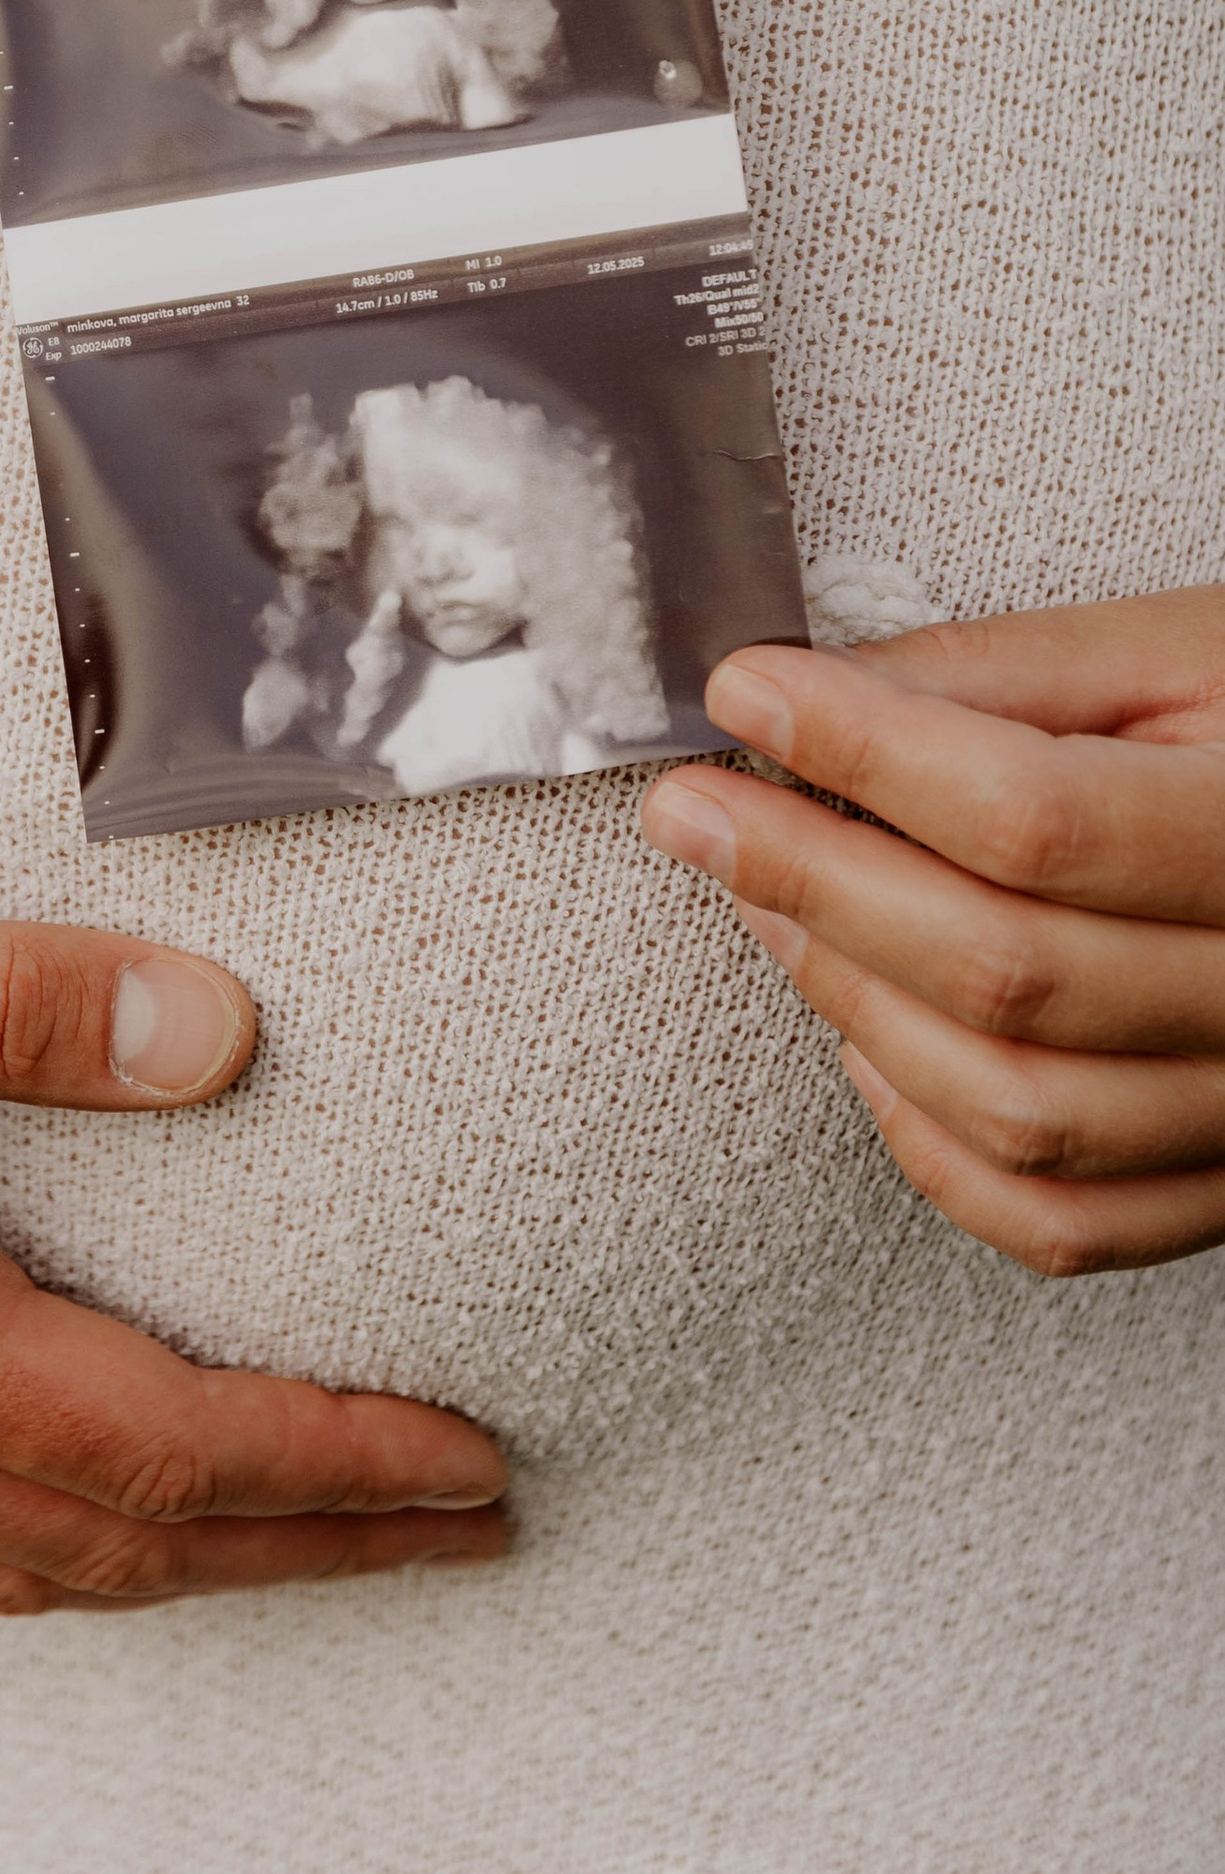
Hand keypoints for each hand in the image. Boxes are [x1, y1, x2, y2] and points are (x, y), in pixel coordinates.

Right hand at [0, 827, 508, 1614]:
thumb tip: (215, 1036)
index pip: (149, 1436)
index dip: (328, 1459)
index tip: (478, 1463)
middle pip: (106, 1536)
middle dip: (303, 1542)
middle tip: (463, 1531)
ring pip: (6, 1559)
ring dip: (175, 1564)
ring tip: (304, 1541)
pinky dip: (35, 1546)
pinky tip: (56, 1508)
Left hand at [638, 588, 1224, 1273]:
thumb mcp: (1179, 653)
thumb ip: (1001, 671)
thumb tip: (813, 694)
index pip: (1037, 818)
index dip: (868, 757)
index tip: (749, 695)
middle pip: (1004, 972)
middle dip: (812, 881)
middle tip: (699, 810)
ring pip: (1013, 1111)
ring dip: (853, 1002)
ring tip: (773, 904)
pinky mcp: (1219, 1183)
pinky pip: (1053, 1221)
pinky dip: (927, 1142)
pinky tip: (869, 1039)